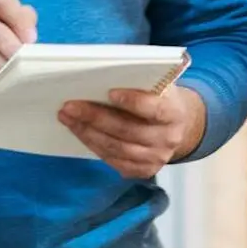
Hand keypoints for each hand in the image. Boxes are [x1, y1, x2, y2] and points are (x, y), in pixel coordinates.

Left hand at [59, 84, 206, 178]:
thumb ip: (139, 83)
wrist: (179, 126)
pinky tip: (79, 132)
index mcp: (174, 113)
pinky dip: (94, 146)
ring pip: (117, 149)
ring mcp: (157, 158)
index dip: (133, 102)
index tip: (110, 92)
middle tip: (70, 106)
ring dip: (87, 133)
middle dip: (95, 118)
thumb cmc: (160, 98)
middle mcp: (168, 139)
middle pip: (128, 131)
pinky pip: (114, 161)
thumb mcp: (159, 86)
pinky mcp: (145, 170)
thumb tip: (101, 76)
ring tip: (67, 118)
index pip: (154, 110)